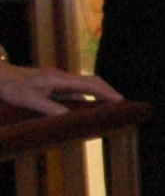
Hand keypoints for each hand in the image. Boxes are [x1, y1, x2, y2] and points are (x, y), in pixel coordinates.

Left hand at [0, 66, 116, 116]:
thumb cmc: (10, 87)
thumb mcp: (28, 100)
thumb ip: (49, 108)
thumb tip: (69, 118)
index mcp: (58, 79)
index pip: (89, 83)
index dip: (106, 92)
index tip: (121, 101)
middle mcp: (61, 77)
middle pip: (92, 81)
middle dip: (108, 91)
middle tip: (122, 104)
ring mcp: (58, 80)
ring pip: (85, 84)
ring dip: (100, 92)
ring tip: (112, 106)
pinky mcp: (54, 83)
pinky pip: (77, 88)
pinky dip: (88, 95)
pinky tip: (90, 105)